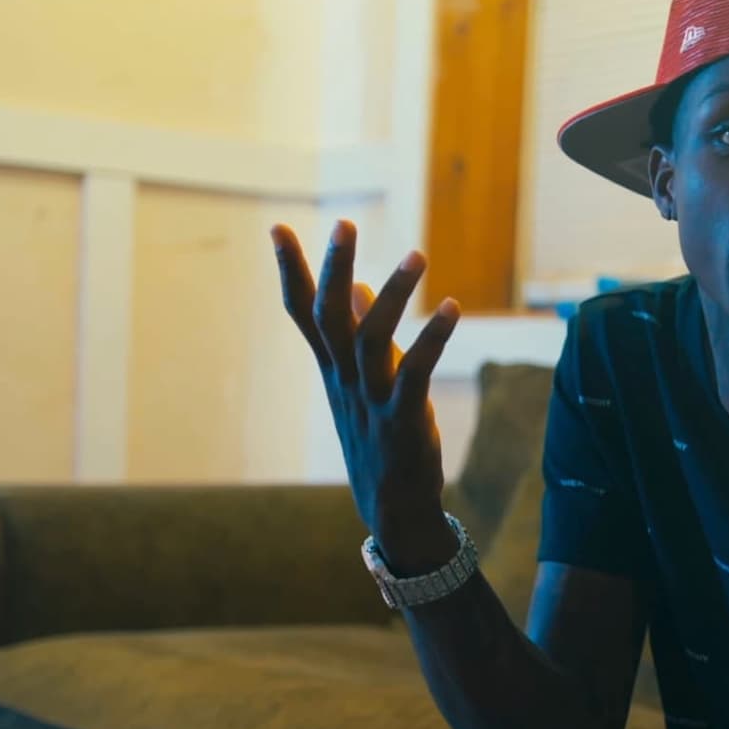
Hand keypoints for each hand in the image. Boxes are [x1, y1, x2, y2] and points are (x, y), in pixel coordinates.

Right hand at [270, 219, 461, 572]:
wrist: (393, 506)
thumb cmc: (378, 436)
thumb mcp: (362, 382)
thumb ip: (357, 333)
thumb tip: (356, 285)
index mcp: (331, 367)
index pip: (302, 312)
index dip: (289, 270)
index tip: (277, 227)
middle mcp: (344, 379)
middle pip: (328, 316)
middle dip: (332, 268)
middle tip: (343, 223)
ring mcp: (370, 399)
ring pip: (371, 338)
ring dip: (394, 295)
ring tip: (418, 255)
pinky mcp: (401, 418)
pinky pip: (415, 372)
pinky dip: (432, 338)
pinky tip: (451, 307)